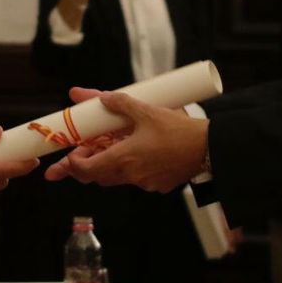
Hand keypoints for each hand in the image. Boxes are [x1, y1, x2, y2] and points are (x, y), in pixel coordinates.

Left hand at [43, 90, 206, 192]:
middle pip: (99, 177)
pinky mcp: (159, 186)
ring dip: (113, 165)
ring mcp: (146, 183)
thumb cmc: (178, 130)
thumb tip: (99, 97)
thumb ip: (120, 103)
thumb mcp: (146, 111)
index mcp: (123, 158)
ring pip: (119, 178)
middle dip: (91, 164)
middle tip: (91, 149)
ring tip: (119, 146)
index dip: (74, 164)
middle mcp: (131, 175)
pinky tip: (144, 153)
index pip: (85, 171)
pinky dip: (135, 169)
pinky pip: (139, 180)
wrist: (208, 148)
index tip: (73, 154)